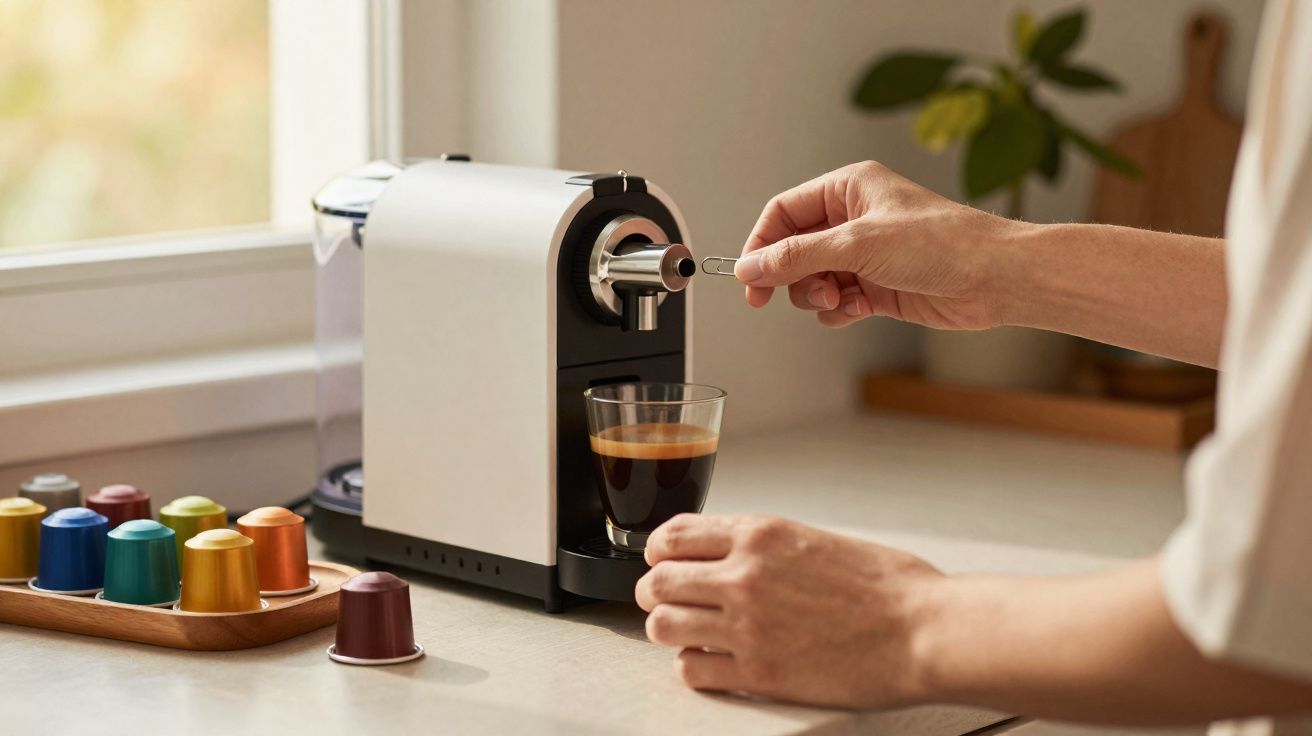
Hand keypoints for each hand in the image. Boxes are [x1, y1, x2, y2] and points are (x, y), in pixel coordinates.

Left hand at [635, 514, 943, 707]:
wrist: (924, 630)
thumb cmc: (889, 587)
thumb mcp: (816, 540)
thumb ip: (766, 546)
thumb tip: (732, 554)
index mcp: (760, 534)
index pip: (672, 535)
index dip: (659, 552)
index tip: (664, 562)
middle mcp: (744, 574)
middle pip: (658, 581)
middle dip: (655, 592)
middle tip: (666, 601)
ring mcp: (748, 625)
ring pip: (663, 625)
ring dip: (668, 629)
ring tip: (686, 633)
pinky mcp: (759, 672)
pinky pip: (691, 670)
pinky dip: (694, 667)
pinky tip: (713, 662)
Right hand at [736, 161, 1028, 328]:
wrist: (994, 279)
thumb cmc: (942, 243)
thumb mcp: (858, 244)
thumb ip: (797, 256)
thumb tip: (750, 266)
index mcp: (848, 189)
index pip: (783, 213)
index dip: (761, 244)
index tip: (748, 277)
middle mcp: (853, 219)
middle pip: (792, 250)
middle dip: (791, 276)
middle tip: (781, 297)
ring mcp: (865, 255)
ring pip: (812, 280)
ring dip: (817, 296)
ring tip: (840, 300)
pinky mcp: (877, 287)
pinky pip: (836, 302)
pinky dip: (840, 311)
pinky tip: (861, 309)